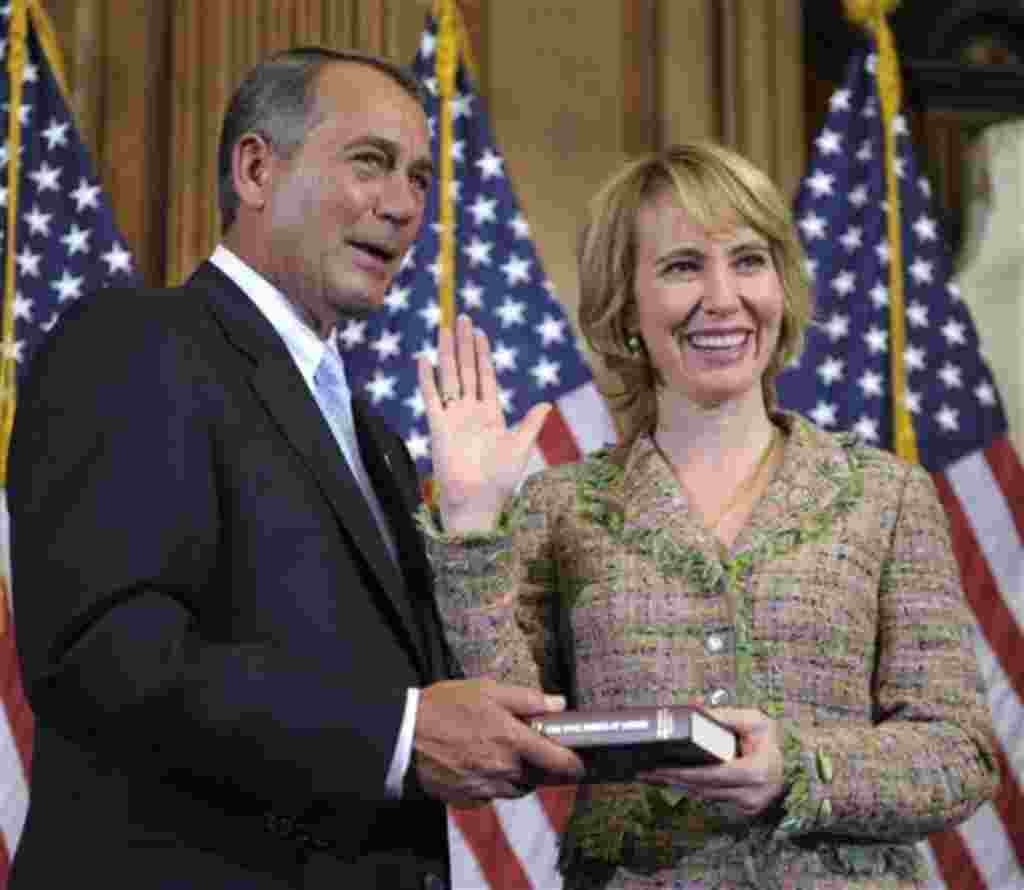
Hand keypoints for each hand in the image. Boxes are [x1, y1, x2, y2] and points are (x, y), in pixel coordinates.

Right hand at [413, 678, 584, 804]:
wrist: (402, 736)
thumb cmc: (443, 708)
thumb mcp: (486, 690)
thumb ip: (526, 699)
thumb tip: (557, 704)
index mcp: (512, 740)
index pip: (558, 761)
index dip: (574, 763)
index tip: (580, 761)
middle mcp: (503, 769)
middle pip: (539, 777)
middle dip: (542, 764)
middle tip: (533, 746)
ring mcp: (486, 787)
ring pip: (518, 788)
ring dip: (520, 775)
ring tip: (504, 752)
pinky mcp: (470, 798)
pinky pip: (493, 795)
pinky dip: (495, 783)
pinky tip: (481, 763)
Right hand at [417, 314, 550, 532]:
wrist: (477, 501)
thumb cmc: (500, 479)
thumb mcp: (521, 446)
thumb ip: (531, 423)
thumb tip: (546, 403)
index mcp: (490, 414)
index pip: (485, 376)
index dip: (482, 354)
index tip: (480, 333)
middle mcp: (470, 411)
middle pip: (466, 369)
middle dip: (464, 344)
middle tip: (462, 318)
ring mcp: (453, 417)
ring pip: (449, 377)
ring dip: (447, 353)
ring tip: (445, 328)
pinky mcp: (438, 426)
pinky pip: (432, 398)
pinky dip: (428, 379)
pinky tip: (424, 359)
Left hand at [636, 706, 784, 816]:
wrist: (799, 766)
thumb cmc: (774, 740)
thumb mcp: (756, 720)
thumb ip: (726, 716)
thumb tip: (695, 711)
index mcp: (756, 772)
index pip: (711, 775)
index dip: (683, 773)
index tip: (660, 768)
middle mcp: (752, 795)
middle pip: (702, 789)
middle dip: (672, 780)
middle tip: (644, 772)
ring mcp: (749, 806)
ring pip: (705, 796)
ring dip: (678, 785)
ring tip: (651, 776)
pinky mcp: (745, 810)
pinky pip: (713, 797)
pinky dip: (694, 788)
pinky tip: (672, 780)